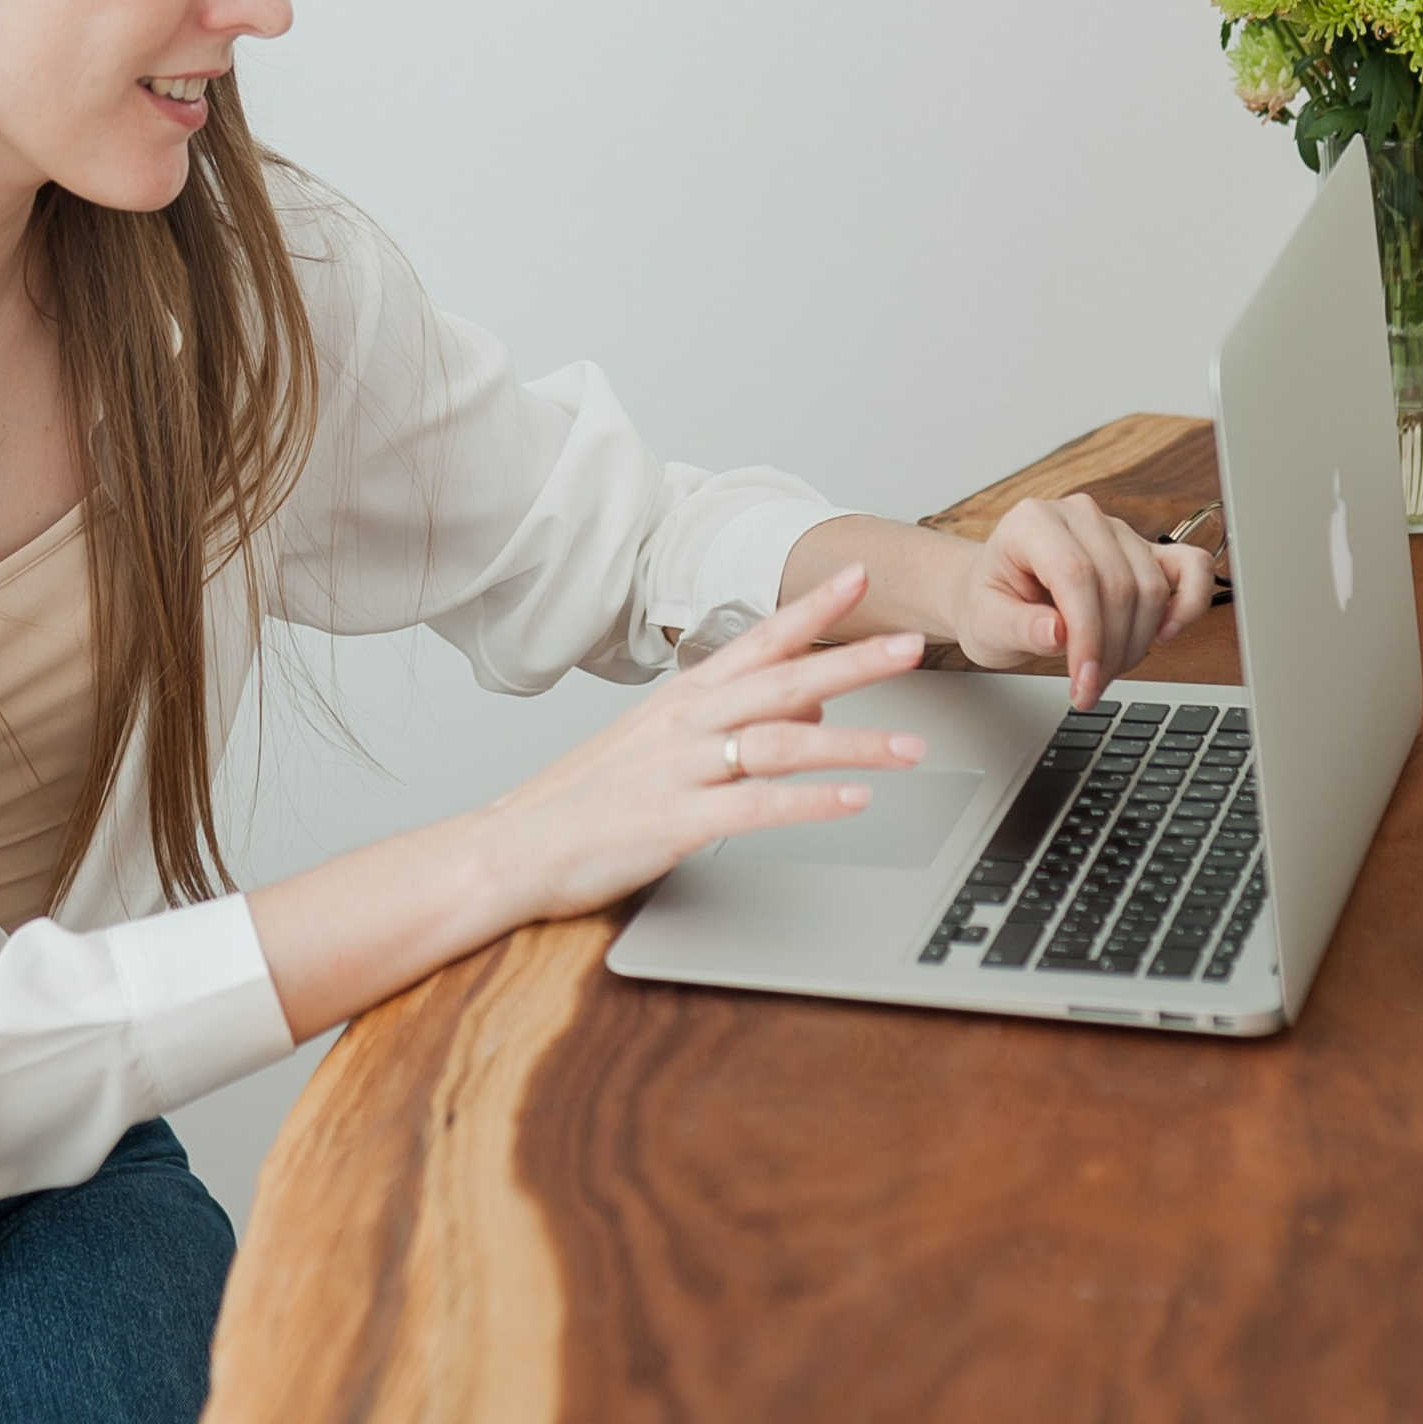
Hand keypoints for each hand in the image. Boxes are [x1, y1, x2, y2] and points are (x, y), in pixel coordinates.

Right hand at [248, 564, 928, 1040]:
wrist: (508, 848)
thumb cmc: (583, 801)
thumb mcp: (658, 746)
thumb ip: (731, 719)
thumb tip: (806, 696)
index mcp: (679, 700)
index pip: (756, 640)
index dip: (810, 608)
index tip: (858, 576)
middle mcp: (683, 724)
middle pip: (782, 681)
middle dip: (854, 661)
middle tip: (914, 646)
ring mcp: (679, 771)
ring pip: (780, 742)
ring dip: (852, 743)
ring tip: (910, 747)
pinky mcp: (674, 823)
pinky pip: (755, 808)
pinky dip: (809, 804)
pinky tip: (853, 804)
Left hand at [948, 492, 1213, 708]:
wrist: (996, 591)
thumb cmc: (990, 602)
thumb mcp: (984, 623)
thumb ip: (1017, 626)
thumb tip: (1057, 632)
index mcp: (1032, 522)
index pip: (1076, 574)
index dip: (1087, 635)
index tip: (1084, 680)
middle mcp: (1079, 516)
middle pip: (1119, 585)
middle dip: (1110, 650)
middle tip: (1090, 688)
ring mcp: (1117, 530)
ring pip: (1151, 587)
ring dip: (1137, 642)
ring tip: (1106, 671)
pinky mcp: (1144, 550)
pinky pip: (1190, 566)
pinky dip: (1190, 603)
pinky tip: (1166, 634)